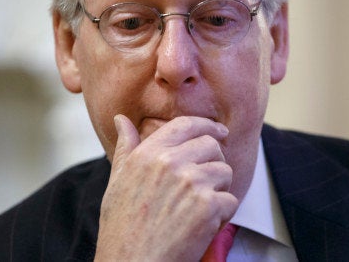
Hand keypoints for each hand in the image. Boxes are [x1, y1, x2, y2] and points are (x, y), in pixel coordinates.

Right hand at [94, 115, 238, 260]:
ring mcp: (191, 182)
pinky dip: (222, 215)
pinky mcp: (208, 206)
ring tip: (199, 209)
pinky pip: (231, 200)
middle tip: (205, 185)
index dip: (207, 126)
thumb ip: (126, 149)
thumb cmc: (122, 228)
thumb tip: (121, 120)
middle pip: (212, 146)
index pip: (186, 125)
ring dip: (219, 190)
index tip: (220, 132)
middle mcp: (169, 163)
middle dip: (214, 163)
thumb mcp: (117, 182)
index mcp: (147, 154)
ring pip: (225, 172)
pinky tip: (202, 226)